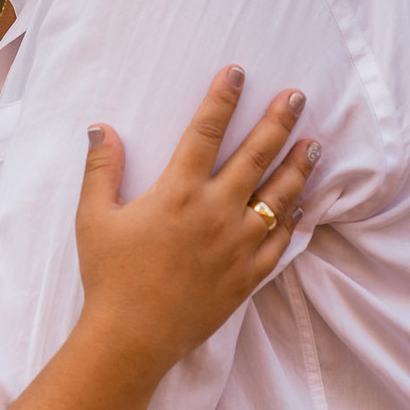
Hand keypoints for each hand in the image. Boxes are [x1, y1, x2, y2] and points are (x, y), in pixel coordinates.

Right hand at [74, 68, 317, 379]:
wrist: (132, 337)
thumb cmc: (109, 276)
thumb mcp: (94, 218)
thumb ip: (101, 169)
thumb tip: (100, 128)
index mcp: (177, 191)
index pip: (206, 132)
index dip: (222, 98)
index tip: (237, 71)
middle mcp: (215, 211)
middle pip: (256, 155)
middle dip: (278, 121)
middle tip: (298, 95)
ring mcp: (238, 244)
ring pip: (280, 195)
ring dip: (299, 165)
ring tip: (315, 141)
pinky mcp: (248, 274)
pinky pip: (282, 240)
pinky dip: (296, 218)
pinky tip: (304, 203)